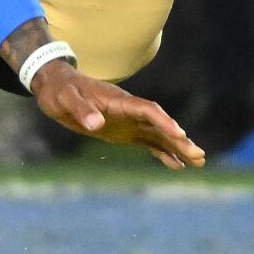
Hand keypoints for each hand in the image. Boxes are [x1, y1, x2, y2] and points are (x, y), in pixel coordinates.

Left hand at [30, 62, 205, 169]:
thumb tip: (96, 124)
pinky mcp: (124, 131)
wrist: (56, 88)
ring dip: (177, 147)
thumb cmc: (60, 91)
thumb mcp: (65, 99)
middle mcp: (129, 111)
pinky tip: (177, 165)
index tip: (179, 134)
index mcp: (119, 101)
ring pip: (158, 135)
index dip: (163, 122)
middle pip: (159, 125)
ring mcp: (128, 122)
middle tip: (198, 155)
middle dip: (178, 140)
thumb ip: (81, 109)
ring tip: (198, 162)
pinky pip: (148, 142)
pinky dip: (162, 153)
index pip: (147, 110)